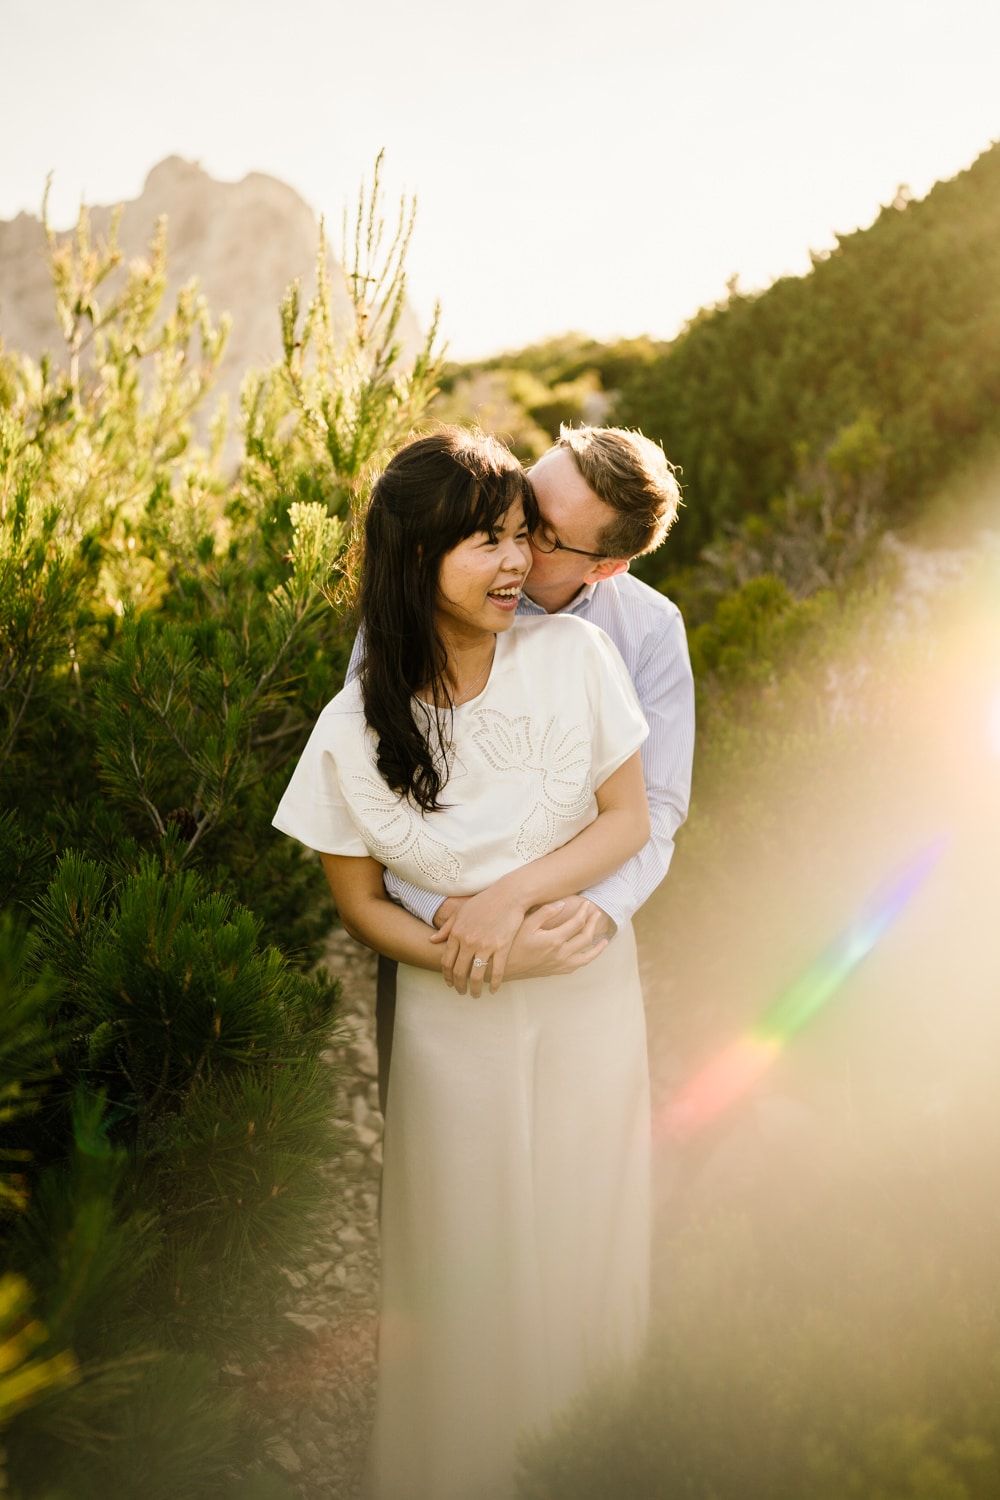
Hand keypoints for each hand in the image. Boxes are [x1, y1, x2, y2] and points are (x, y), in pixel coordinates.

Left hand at [430, 881, 527, 996]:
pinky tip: (493, 990)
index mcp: (456, 933)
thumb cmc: (484, 901)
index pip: (446, 961)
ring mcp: (485, 945)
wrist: (508, 895)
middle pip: (459, 971)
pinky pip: (496, 971)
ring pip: (477, 975)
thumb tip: (431, 940)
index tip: (450, 983)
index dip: (446, 976)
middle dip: (459, 986)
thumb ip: (446, 928)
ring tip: (475, 995)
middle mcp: (468, 941)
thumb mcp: (460, 911)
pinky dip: (494, 984)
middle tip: (461, 992)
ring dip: (475, 989)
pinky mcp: (502, 947)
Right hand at [505, 896, 613, 978]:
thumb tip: (562, 903)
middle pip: (585, 938)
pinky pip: (577, 966)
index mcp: (554, 940)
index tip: (587, 903)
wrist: (501, 968)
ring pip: (586, 957)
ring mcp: (559, 965)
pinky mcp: (555, 971)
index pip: (577, 923)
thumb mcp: (525, 923)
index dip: (584, 912)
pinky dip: (586, 960)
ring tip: (604, 940)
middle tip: (596, 914)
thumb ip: (545, 912)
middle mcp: (560, 954)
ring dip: (597, 947)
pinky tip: (587, 955)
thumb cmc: (511, 943)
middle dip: (593, 924)